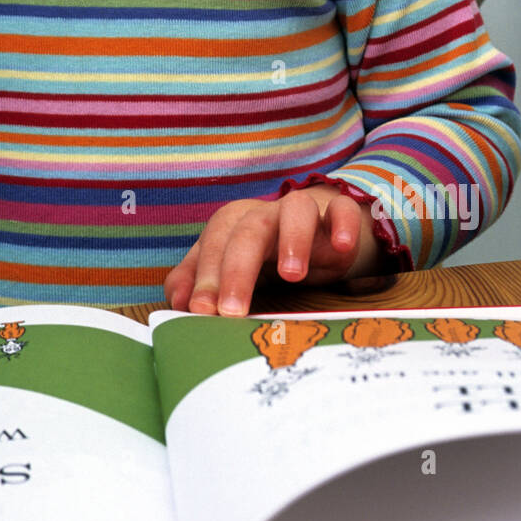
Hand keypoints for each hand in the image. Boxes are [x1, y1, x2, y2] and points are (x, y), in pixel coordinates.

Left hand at [164, 185, 379, 315]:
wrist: (319, 230)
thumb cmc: (267, 254)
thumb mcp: (231, 267)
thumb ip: (199, 280)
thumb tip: (178, 302)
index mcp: (234, 224)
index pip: (214, 244)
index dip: (205, 276)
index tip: (200, 311)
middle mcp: (266, 213)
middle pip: (248, 231)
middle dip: (238, 270)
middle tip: (232, 310)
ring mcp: (305, 211)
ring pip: (296, 210)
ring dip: (292, 239)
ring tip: (291, 275)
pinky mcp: (339, 215)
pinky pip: (343, 210)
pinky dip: (342, 224)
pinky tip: (341, 247)